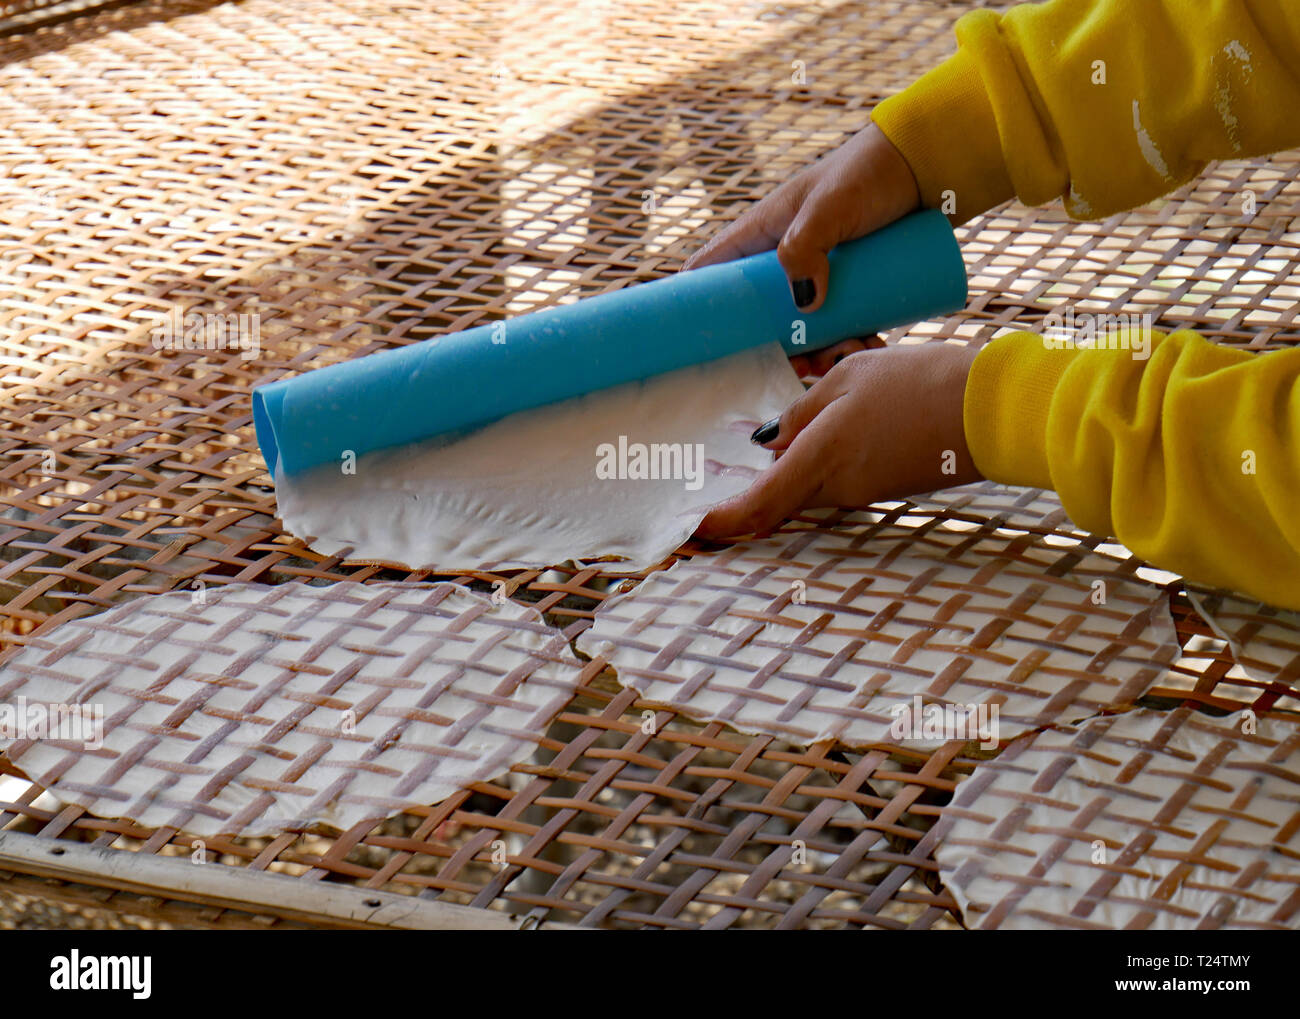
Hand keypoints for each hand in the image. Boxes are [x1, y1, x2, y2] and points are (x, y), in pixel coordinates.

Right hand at [682, 121, 919, 375]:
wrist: (928, 164)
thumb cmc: (870, 172)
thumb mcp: (831, 206)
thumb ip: (805, 246)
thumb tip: (802, 305)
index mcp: (760, 235)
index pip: (712, 274)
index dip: (701, 308)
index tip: (710, 346)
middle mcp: (783, 259)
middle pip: (762, 317)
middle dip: (780, 347)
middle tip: (806, 365)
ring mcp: (818, 272)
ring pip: (804, 326)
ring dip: (822, 350)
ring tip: (851, 353)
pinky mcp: (850, 283)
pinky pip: (841, 322)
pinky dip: (850, 341)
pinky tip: (869, 348)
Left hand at [697, 343, 981, 537]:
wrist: (992, 410)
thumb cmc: (920, 382)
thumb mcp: (850, 376)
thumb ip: (804, 410)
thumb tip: (770, 440)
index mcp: (822, 455)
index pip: (761, 503)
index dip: (724, 520)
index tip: (694, 527)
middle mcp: (839, 485)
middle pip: (781, 493)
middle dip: (758, 482)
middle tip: (736, 462)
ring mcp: (864, 491)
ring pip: (811, 482)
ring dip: (799, 460)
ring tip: (809, 420)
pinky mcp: (886, 488)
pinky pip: (840, 476)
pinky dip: (828, 457)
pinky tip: (848, 422)